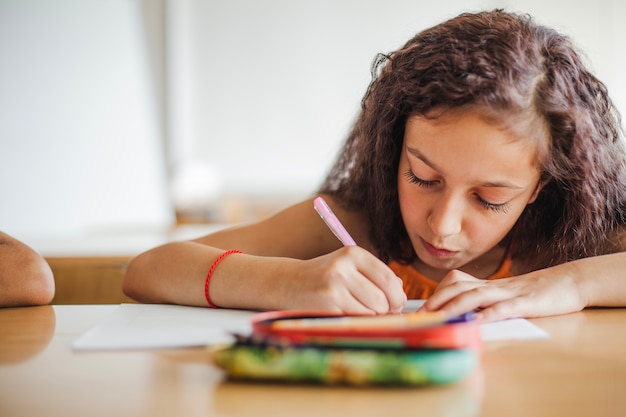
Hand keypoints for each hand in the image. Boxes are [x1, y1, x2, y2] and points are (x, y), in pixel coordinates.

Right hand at [284, 246, 406, 313]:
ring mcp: (334, 287)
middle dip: (386, 310)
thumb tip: (401, 293)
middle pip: (383, 298)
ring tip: (359, 311)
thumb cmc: (325, 276)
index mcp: (353, 253)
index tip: (395, 303)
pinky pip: (356, 320)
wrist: (289, 282)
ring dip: (370, 317)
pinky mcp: (327, 306)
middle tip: (379, 311)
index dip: (397, 295)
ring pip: (371, 312)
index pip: (389, 278)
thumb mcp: (349, 266)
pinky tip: (346, 314)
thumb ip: (377, 276)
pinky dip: (357, 322)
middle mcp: (343, 267)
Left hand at [419, 267, 586, 321]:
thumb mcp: (505, 296)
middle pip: (458, 287)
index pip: (454, 283)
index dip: (436, 293)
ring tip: (439, 317)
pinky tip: (477, 322)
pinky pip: (505, 308)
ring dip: (454, 306)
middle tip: (421, 315)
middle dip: (437, 300)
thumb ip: (485, 303)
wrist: (568, 283)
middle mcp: (493, 287)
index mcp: (486, 285)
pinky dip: (489, 314)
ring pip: (476, 296)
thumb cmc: (535, 294)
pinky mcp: (527, 303)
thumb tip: (462, 317)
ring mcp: (509, 293)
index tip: (421, 308)